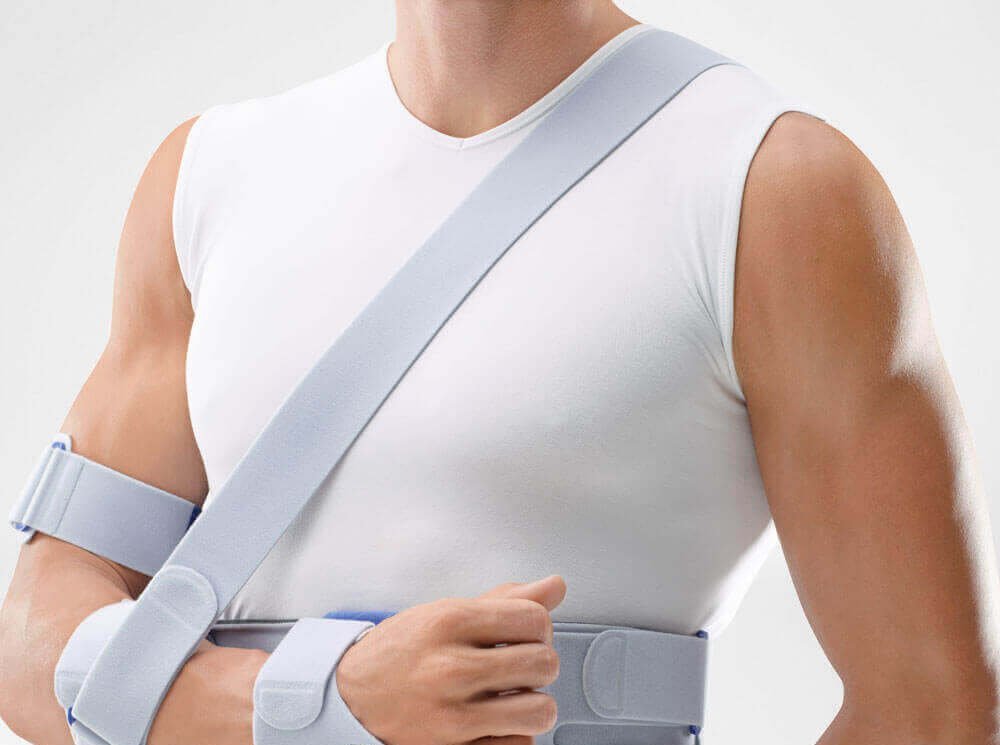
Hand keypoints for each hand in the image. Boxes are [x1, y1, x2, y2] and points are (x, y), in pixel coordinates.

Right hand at [337, 575, 566, 744]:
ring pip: (539, 710)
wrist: (350, 698)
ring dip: (533, 704)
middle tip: (519, 666)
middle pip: (544, 662)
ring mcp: (451, 714)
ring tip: (514, 696)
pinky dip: (514, 735)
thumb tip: (554, 586)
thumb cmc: (401, 651)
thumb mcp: (445, 612)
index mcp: (449, 621)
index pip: (534, 619)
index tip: (524, 634)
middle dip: (539, 663)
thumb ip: (503, 600)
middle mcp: (450, 667)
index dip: (539, 626)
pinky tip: (495, 720)